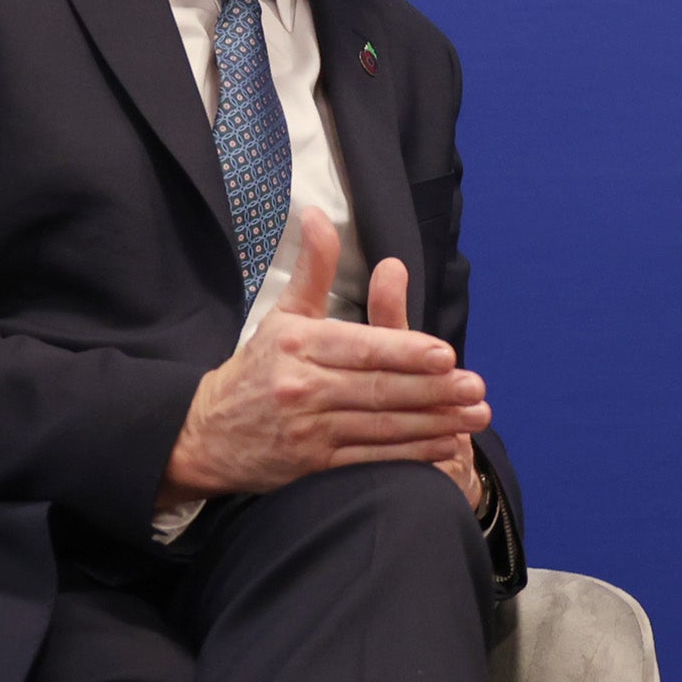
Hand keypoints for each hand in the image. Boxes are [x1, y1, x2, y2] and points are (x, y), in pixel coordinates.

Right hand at [159, 209, 490, 506]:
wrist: (205, 435)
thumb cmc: (257, 369)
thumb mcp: (283, 315)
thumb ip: (313, 269)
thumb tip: (318, 214)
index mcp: (299, 346)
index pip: (361, 349)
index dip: (406, 352)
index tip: (446, 354)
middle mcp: (303, 389)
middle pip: (379, 389)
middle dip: (434, 390)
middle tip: (476, 387)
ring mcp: (308, 431)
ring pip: (381, 427)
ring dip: (434, 423)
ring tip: (475, 416)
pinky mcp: (313, 467)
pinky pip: (370, 460)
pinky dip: (410, 456)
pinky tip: (444, 446)